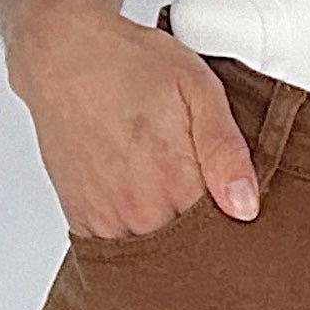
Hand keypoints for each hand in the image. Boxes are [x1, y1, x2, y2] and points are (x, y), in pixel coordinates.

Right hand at [6, 0, 261, 239]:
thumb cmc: (130, 64)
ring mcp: (105, 218)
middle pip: (185, 250)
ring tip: (164, 191)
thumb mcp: (199, 90)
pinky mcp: (79, 217)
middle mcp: (138, 210)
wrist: (63, 55)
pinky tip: (138, 200)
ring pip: (150, 254)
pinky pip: (114, 248)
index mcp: (175, 182)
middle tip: (198, 192)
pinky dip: (131, 232)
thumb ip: (226, 151)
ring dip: (164, 235)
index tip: (233, 206)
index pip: (220, 234)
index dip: (232, 222)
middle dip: (200, 234)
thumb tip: (245, 206)